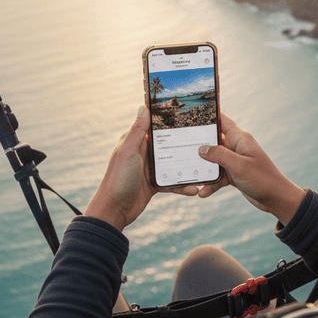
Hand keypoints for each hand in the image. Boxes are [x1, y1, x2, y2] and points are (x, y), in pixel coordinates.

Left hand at [84, 107, 198, 231]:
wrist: (114, 210)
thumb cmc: (118, 179)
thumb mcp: (128, 152)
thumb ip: (137, 131)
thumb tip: (143, 106)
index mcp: (136, 141)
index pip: (153, 124)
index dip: (167, 118)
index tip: (185, 111)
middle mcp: (143, 152)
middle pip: (168, 143)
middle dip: (184, 142)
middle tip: (202, 140)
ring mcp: (150, 168)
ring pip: (173, 163)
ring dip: (186, 166)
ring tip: (203, 168)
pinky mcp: (155, 183)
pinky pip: (172, 181)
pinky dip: (182, 185)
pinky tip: (193, 188)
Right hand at [197, 113, 304, 224]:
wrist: (277, 199)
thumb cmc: (262, 179)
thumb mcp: (239, 166)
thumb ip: (219, 155)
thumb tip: (201, 148)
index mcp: (240, 138)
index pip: (222, 120)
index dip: (208, 115)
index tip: (191, 114)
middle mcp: (236, 147)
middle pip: (212, 141)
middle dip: (198, 145)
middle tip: (180, 146)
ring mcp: (234, 161)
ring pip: (212, 160)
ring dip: (203, 169)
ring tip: (189, 176)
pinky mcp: (233, 174)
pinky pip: (217, 175)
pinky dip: (211, 183)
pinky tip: (203, 192)